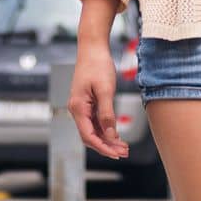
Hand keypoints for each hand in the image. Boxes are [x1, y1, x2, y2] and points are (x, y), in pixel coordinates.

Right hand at [68, 44, 128, 159]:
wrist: (93, 47)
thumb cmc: (97, 64)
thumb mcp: (105, 89)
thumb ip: (107, 113)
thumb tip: (110, 134)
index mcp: (78, 107)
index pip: (88, 135)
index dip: (102, 147)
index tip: (116, 154)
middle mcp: (77, 109)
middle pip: (90, 135)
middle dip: (106, 146)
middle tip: (123, 152)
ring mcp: (81, 106)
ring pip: (93, 129)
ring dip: (107, 139)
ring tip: (123, 146)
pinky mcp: (87, 102)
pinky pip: (95, 121)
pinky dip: (105, 129)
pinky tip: (116, 134)